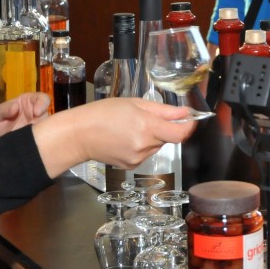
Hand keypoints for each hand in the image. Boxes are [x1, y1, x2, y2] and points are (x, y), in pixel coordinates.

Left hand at [0, 91, 49, 144]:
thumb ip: (3, 109)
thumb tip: (16, 106)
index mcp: (28, 102)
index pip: (42, 98)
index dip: (42, 103)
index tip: (37, 112)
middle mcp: (36, 115)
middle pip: (50, 114)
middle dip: (48, 121)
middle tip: (38, 128)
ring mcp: (37, 129)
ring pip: (49, 129)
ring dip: (45, 133)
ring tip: (35, 139)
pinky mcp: (36, 142)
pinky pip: (43, 141)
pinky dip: (42, 143)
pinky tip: (35, 146)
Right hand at [32, 98, 196, 177]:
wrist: (79, 135)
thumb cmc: (102, 113)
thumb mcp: (134, 103)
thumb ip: (162, 110)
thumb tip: (184, 112)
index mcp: (147, 127)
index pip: (180, 133)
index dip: (189, 126)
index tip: (190, 119)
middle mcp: (145, 145)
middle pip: (167, 138)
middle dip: (162, 127)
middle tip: (144, 117)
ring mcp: (138, 158)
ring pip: (156, 146)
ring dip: (151, 136)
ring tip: (129, 127)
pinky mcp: (131, 165)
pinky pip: (145, 153)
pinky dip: (141, 145)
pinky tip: (124, 138)